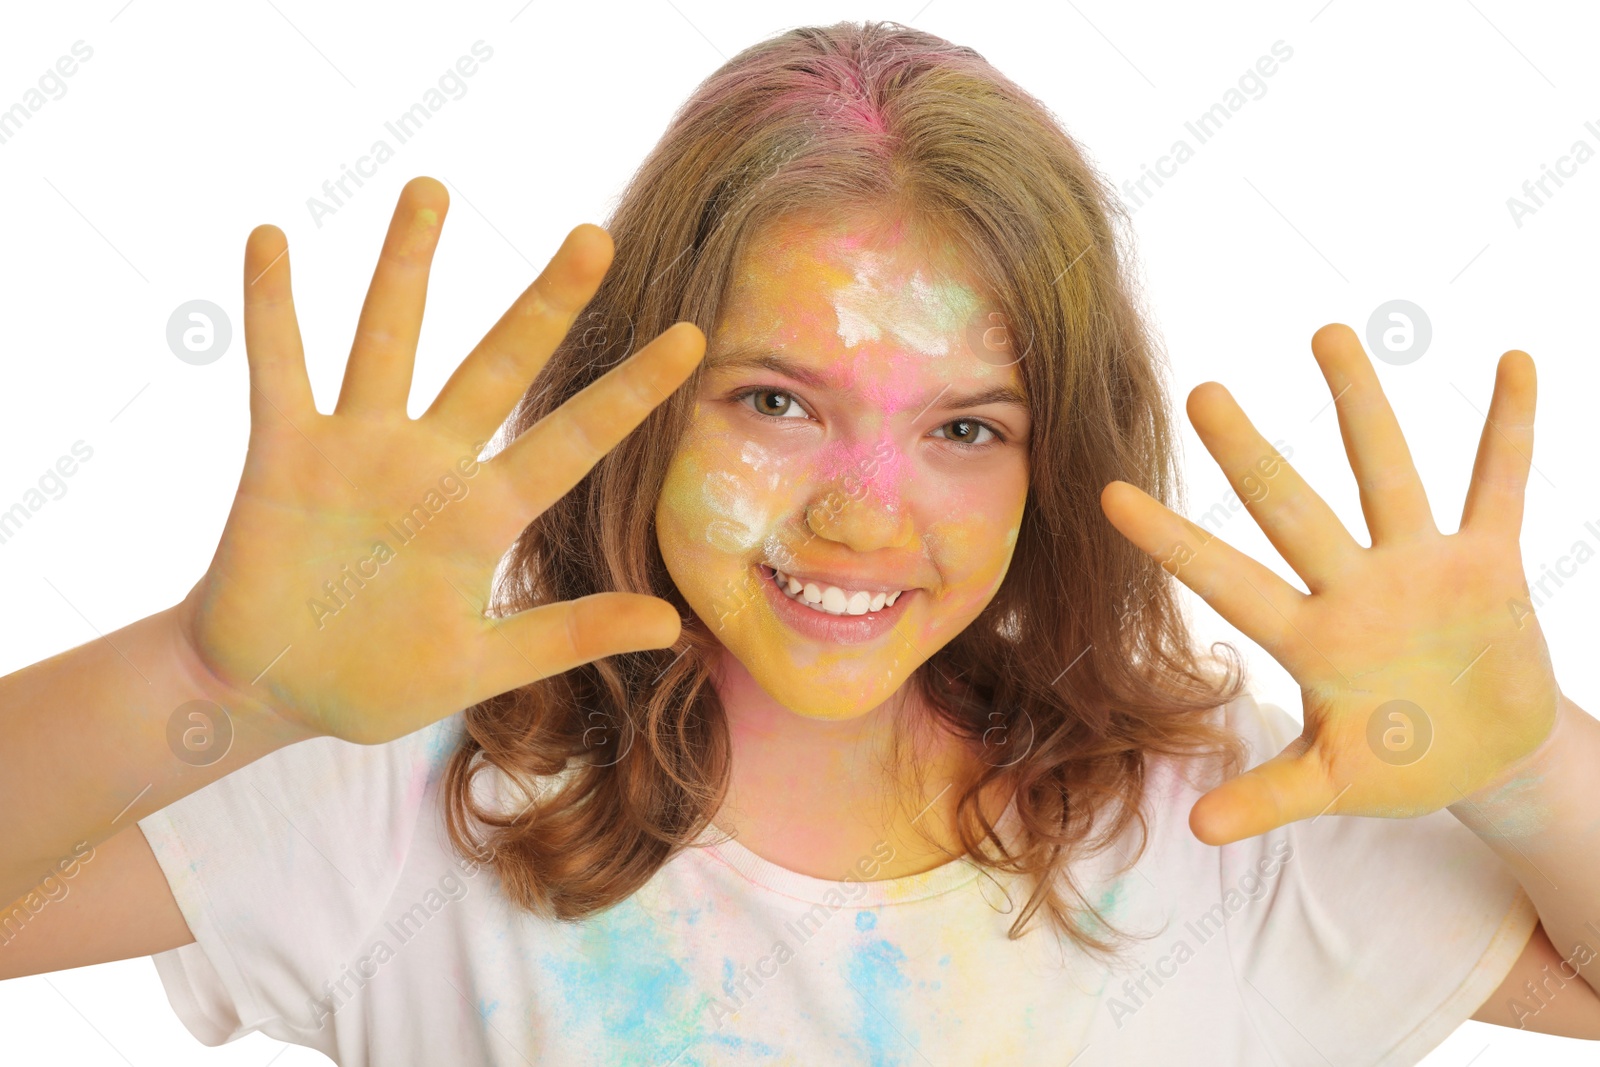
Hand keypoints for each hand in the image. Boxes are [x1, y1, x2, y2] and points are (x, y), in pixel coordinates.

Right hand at [178, 176, 704, 745]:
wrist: (275, 690)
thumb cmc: (379, 678)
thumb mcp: (483, 663)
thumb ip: (569, 634)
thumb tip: (672, 626)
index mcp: (485, 513)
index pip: (574, 439)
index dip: (630, 392)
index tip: (692, 339)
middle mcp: (431, 463)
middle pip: (499, 365)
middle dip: (544, 304)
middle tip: (593, 236)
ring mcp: (358, 449)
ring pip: (390, 339)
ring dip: (407, 267)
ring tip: (432, 188)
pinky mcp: (284, 454)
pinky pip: (278, 368)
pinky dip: (272, 308)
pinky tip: (269, 239)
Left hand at [1100, 323, 1560, 844]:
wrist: (1486, 757)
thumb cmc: (1398, 762)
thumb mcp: (1335, 783)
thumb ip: (1273, 797)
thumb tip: (1197, 830)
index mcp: (1310, 639)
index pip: (1227, 579)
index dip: (1173, 540)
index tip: (1109, 495)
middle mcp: (1354, 587)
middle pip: (1292, 507)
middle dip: (1249, 455)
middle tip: (1199, 393)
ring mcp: (1420, 566)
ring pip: (1386, 473)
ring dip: (1360, 407)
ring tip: (1323, 332)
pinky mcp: (1488, 563)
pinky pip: (1498, 486)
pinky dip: (1511, 430)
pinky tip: (1514, 363)